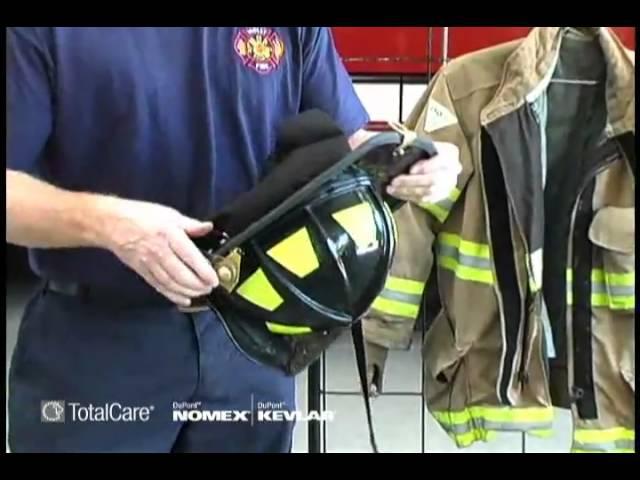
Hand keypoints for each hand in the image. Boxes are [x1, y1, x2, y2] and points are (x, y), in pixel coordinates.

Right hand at [98, 197, 218, 306]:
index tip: (214, 279)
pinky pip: (159, 286)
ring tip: (201, 293)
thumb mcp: (169, 214)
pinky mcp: (142, 272)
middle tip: (210, 287)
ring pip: (171, 283)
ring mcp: (149, 264)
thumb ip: (191, 224)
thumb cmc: (141, 216)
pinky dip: (172, 295)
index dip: (204, 271)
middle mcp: (159, 251)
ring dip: (187, 292)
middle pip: (181, 274)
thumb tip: (208, 228)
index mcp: (169, 235)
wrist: (111, 223)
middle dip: (198, 285)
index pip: (190, 257)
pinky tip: (184, 300)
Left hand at [386, 141, 461, 203]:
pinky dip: (408, 197)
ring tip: (391, 189)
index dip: (427, 167)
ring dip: (407, 191)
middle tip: (395, 181)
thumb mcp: (425, 144)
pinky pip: (423, 200)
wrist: (439, 165)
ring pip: (427, 192)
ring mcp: (447, 186)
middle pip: (433, 180)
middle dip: (411, 182)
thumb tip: (401, 153)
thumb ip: (417, 147)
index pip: (442, 160)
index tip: (411, 170)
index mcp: (450, 153)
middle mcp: (452, 171)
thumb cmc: (429, 152)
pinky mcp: (439, 197)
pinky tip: (397, 193)